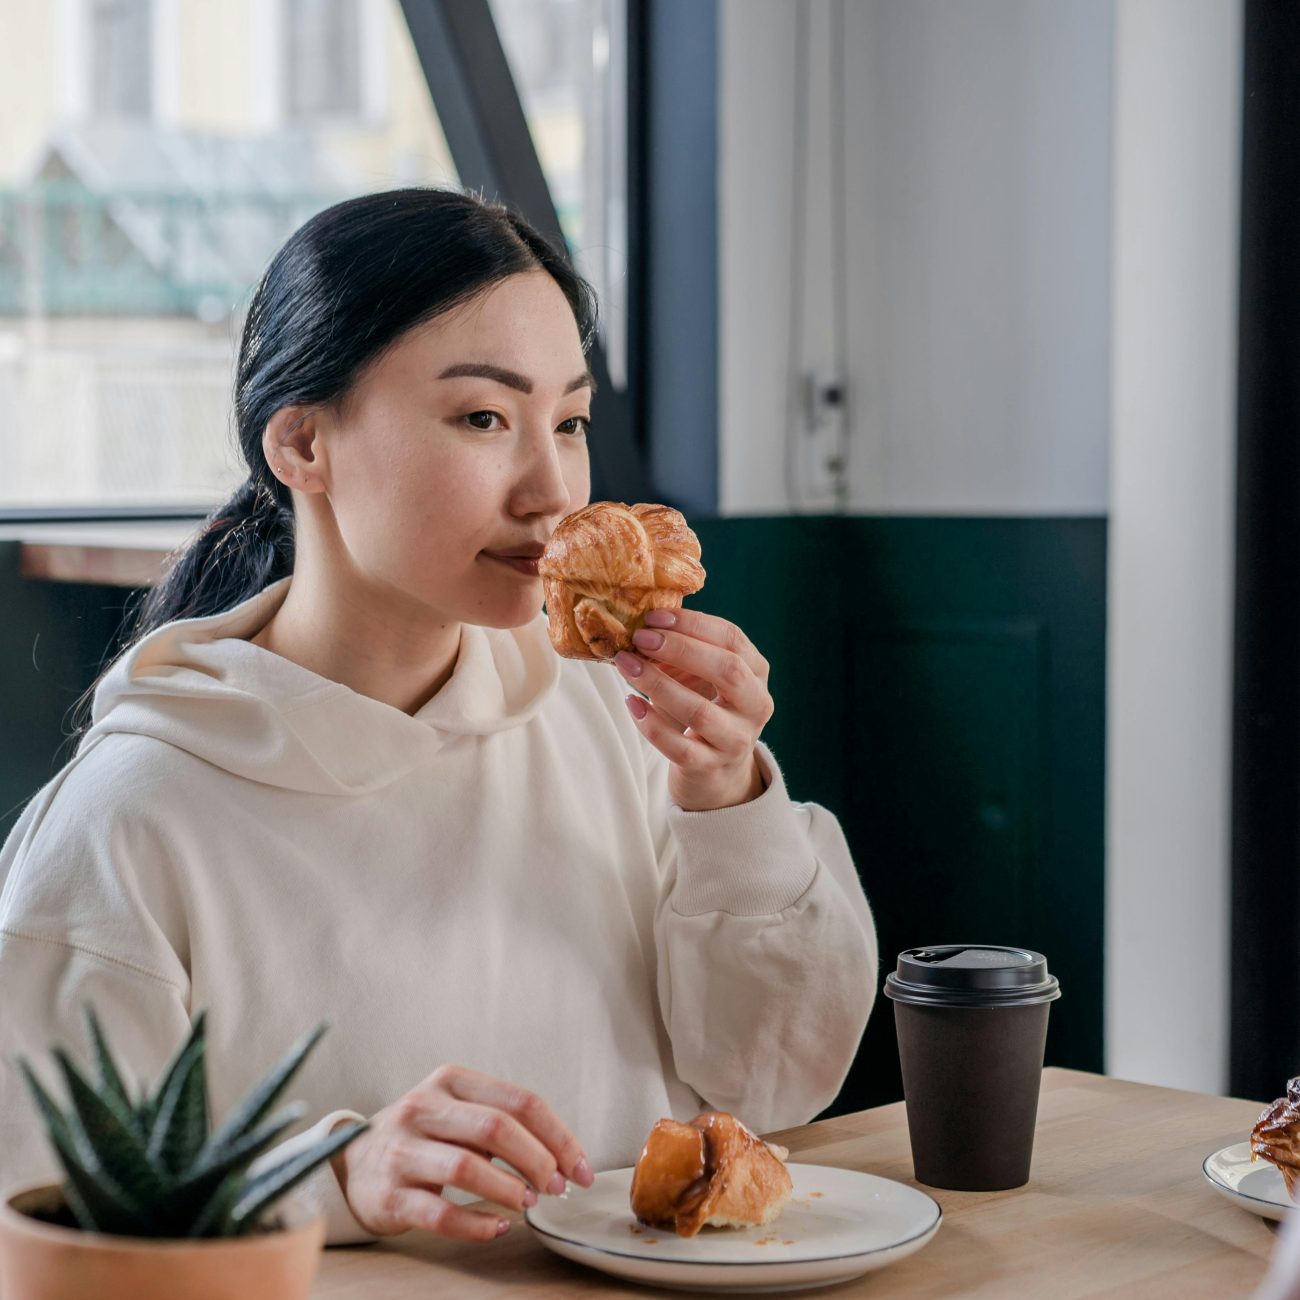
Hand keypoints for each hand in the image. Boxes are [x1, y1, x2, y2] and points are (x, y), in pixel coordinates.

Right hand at [330, 1065, 593, 1240]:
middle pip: (496, 1128)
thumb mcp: (458, 1113)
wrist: (353, 1164)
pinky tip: (498, 1227)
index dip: (558, 1135)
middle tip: (559, 1188)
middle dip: (539, 1161)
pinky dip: (477, 1223)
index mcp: (451, 1080)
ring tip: (529, 1203)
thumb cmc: (424, 1137)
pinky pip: (440, 1212)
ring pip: (466, 1167)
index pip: (519, 1100)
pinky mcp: (389, 1193)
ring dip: (509, 1189)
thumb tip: (564, 1160)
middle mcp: (423, 1107)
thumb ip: (504, 1125)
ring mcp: (402, 1149)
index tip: (581, 1167)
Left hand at [614, 607, 773, 810]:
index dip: (693, 624)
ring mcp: (736, 740)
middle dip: (680, 649)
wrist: (716, 770)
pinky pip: (679, 747)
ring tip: (626, 665)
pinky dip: (651, 724)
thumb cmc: (704, 706)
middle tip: (640, 638)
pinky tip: (632, 704)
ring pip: (699, 711)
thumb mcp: (702, 675)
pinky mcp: (711, 767)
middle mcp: (756, 705)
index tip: (654, 617)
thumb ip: (681, 651)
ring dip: (657, 684)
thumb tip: (642, 626)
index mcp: (756, 672)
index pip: (732, 639)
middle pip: (727, 670)